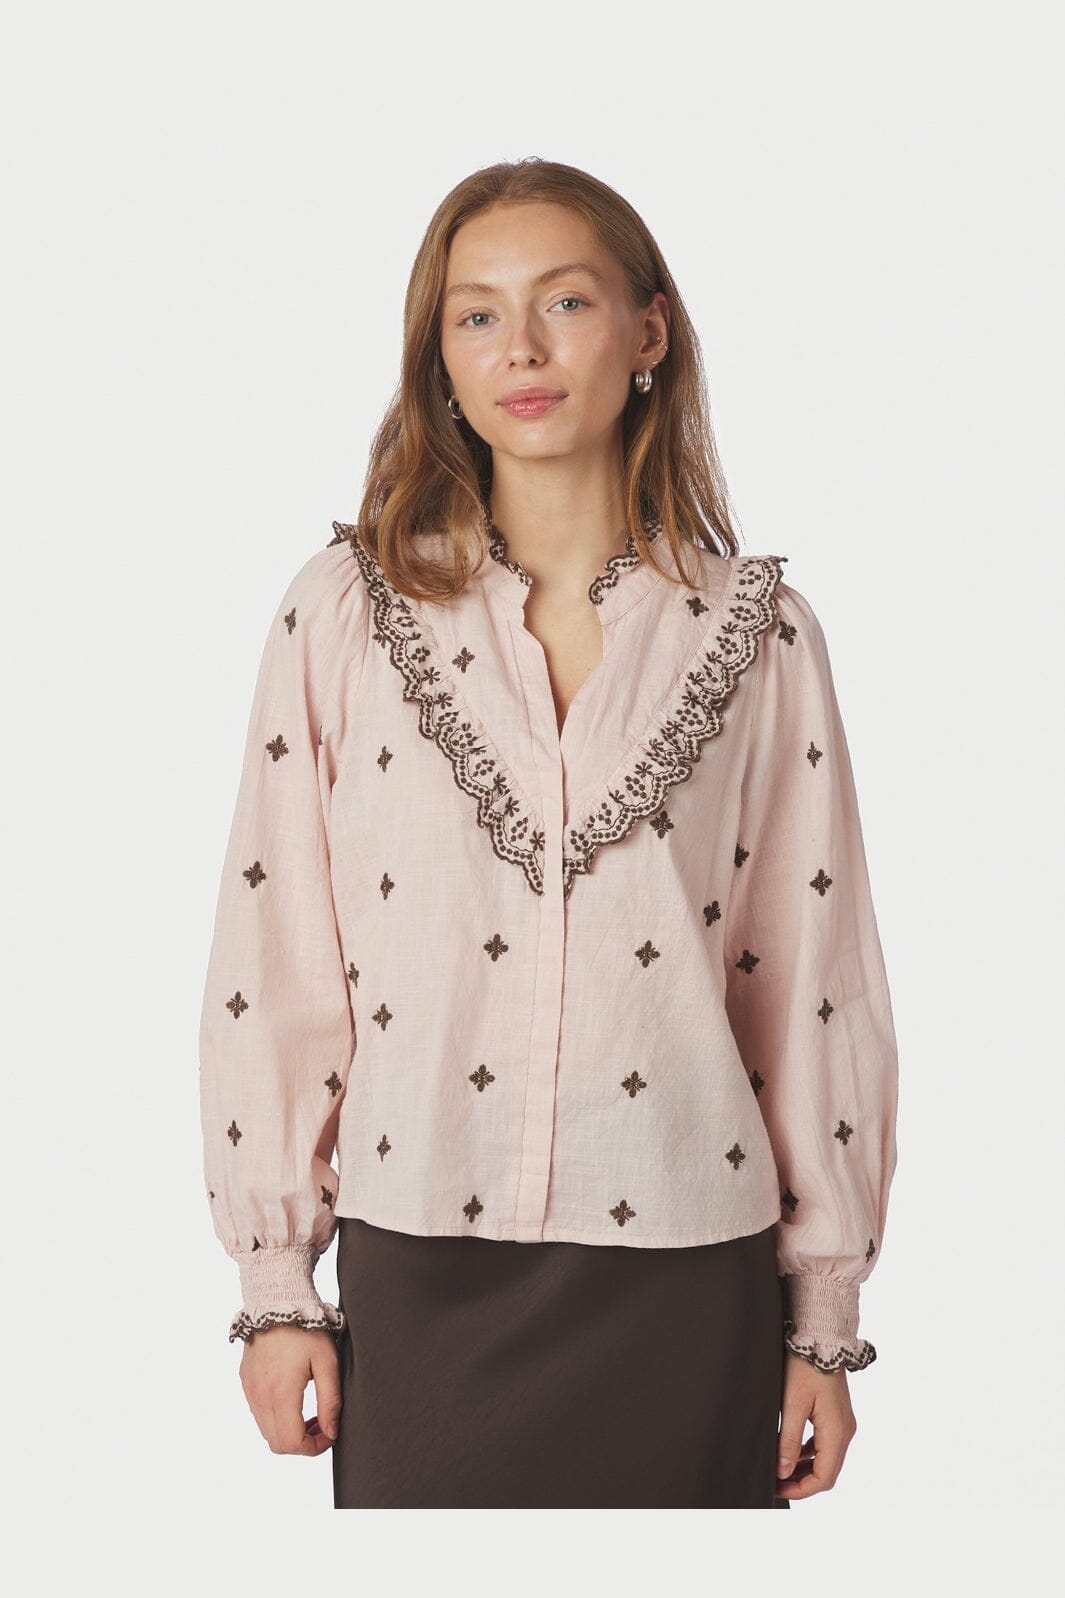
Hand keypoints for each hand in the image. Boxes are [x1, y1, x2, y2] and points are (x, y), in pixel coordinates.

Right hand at [239, 1325, 341, 1455]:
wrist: (278, 1300)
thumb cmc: (307, 1329)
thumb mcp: (327, 1362)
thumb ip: (330, 1400)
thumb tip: (332, 1432)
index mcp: (281, 1393)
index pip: (292, 1443)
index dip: (314, 1448)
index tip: (330, 1434)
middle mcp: (260, 1395)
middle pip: (277, 1443)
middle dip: (303, 1443)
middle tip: (323, 1426)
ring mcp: (250, 1389)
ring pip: (266, 1431)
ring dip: (289, 1432)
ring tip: (311, 1415)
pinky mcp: (246, 1381)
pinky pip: (259, 1413)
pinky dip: (276, 1418)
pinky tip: (294, 1401)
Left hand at [775, 1351, 856, 1498]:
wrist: (820, 1338)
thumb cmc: (805, 1367)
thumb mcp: (792, 1404)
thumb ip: (788, 1440)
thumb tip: (783, 1471)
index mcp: (837, 1432)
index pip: (824, 1477)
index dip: (801, 1489)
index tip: (778, 1490)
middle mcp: (845, 1431)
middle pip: (827, 1471)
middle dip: (801, 1481)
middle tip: (775, 1483)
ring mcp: (843, 1423)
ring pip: (826, 1459)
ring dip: (805, 1468)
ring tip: (780, 1470)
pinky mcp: (837, 1415)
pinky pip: (825, 1444)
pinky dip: (809, 1453)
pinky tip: (791, 1452)